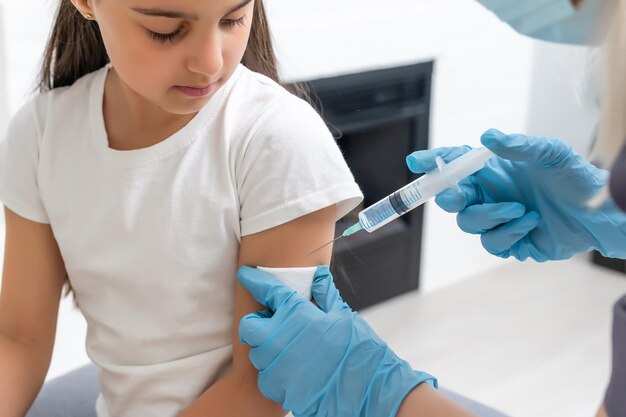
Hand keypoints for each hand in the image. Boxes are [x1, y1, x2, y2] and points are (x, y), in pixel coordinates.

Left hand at [237, 266, 436, 416]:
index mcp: (295, 312)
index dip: (253, 280)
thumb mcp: (343, 316)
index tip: (245, 275)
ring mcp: (275, 364)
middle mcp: (278, 337)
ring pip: (256, 354)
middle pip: (248, 326)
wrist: (367, 390)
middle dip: (258, 325)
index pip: (265, 290)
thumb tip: (318, 275)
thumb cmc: (357, 349)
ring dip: (268, 351)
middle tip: (275, 327)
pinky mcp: (276, 387)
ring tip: (292, 353)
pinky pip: (264, 377)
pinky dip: (274, 374)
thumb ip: (325, 294)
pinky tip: (294, 372)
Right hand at [406, 129, 625, 261]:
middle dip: (449, 196)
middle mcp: (489, 193)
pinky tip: (530, 224)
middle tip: (458, 195)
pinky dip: (508, 233)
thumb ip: (519, 146)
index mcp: (492, 169)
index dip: (433, 162)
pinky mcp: (507, 241)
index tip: (416, 161)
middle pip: (451, 197)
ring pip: (468, 222)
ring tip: (521, 210)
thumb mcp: (551, 154)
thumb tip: (488, 136)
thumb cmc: (575, 178)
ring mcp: (496, 219)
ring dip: (491, 216)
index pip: (454, 164)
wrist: (598, 214)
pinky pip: (491, 243)